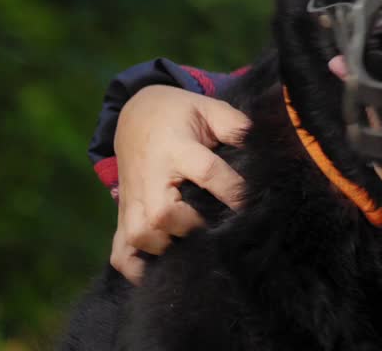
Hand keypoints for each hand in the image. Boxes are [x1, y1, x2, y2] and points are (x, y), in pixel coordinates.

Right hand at [110, 85, 248, 283]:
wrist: (135, 114)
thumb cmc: (179, 114)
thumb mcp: (209, 108)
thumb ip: (236, 125)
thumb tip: (262, 145)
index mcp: (176, 148)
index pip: (206, 172)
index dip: (231, 191)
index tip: (251, 207)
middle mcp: (150, 177)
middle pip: (163, 215)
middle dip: (192, 227)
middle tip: (215, 230)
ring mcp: (132, 199)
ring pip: (140, 236)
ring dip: (166, 247)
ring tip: (191, 246)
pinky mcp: (122, 214)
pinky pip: (119, 251)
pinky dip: (134, 268)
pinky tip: (158, 272)